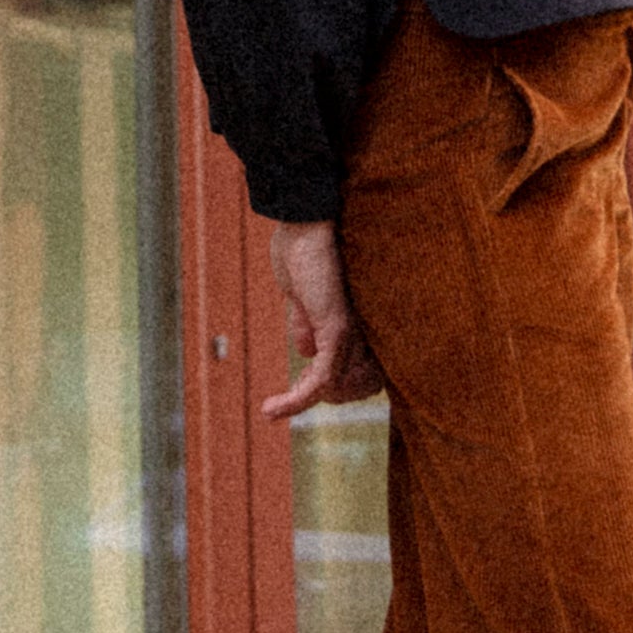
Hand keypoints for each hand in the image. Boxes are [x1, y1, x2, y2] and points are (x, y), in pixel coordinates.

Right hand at [263, 219, 384, 421]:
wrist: (303, 223)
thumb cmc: (300, 251)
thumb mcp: (299, 296)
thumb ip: (305, 324)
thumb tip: (306, 354)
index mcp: (353, 324)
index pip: (358, 374)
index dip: (333, 387)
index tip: (301, 388)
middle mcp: (361, 331)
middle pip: (355, 387)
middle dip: (323, 396)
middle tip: (292, 396)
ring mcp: (350, 332)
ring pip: (337, 389)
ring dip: (303, 401)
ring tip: (275, 405)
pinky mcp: (336, 331)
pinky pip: (322, 380)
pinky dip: (296, 400)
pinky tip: (271, 410)